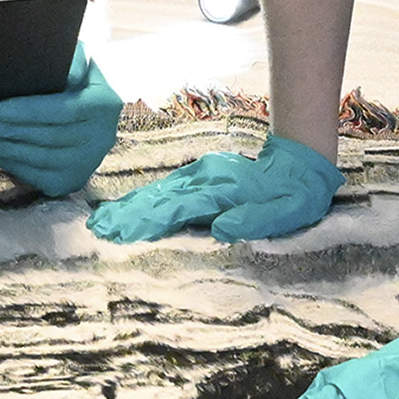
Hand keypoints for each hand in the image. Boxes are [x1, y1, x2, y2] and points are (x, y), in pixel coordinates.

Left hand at [0, 44, 121, 195]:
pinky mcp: (69, 181)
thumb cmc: (70, 77)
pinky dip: (4, 162)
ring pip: (37, 159)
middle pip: (48, 138)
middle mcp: (102, 138)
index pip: (67, 110)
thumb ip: (69, 60)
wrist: (82, 113)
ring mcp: (86, 164)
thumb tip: (64, 71)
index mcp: (105, 103)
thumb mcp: (75, 60)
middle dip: (6, 131)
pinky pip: (33, 175)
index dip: (32, 111)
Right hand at [86, 133, 342, 243]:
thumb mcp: (283, 213)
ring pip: (160, 192)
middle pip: (160, 198)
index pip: (176, 209)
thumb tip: (218, 230)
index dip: (147, 222)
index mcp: (221, 191)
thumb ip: (251, 220)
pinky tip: (132, 207)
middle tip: (98, 229)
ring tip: (104, 220)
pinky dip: (147, 199)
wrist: (300, 164)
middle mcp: (205, 180)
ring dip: (132, 206)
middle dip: (128, 215)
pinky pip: (169, 189)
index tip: (120, 234)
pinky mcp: (203, 177)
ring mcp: (202, 176)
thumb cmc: (293, 196)